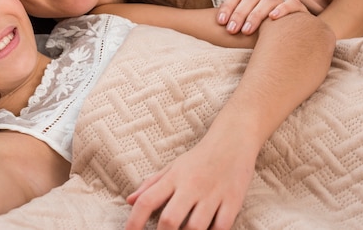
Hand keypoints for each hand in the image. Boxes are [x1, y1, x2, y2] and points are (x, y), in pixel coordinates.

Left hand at [124, 135, 255, 229]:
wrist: (233, 141)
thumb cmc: (199, 158)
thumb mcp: (172, 167)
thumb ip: (151, 184)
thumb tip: (130, 201)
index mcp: (173, 178)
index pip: (147, 201)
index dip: (134, 221)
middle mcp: (191, 186)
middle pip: (170, 220)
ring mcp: (213, 194)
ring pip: (195, 227)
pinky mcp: (233, 201)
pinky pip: (221, 227)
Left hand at [217, 0, 307, 34]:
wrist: (294, 42)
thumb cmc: (262, 39)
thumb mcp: (245, 34)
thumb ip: (233, 30)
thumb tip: (209, 33)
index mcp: (250, 2)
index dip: (228, 7)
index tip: (220, 22)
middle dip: (239, 14)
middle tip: (232, 30)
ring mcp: (281, 3)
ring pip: (268, 1)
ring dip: (256, 14)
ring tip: (247, 31)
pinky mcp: (298, 10)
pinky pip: (292, 3)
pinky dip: (283, 8)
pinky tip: (273, 18)